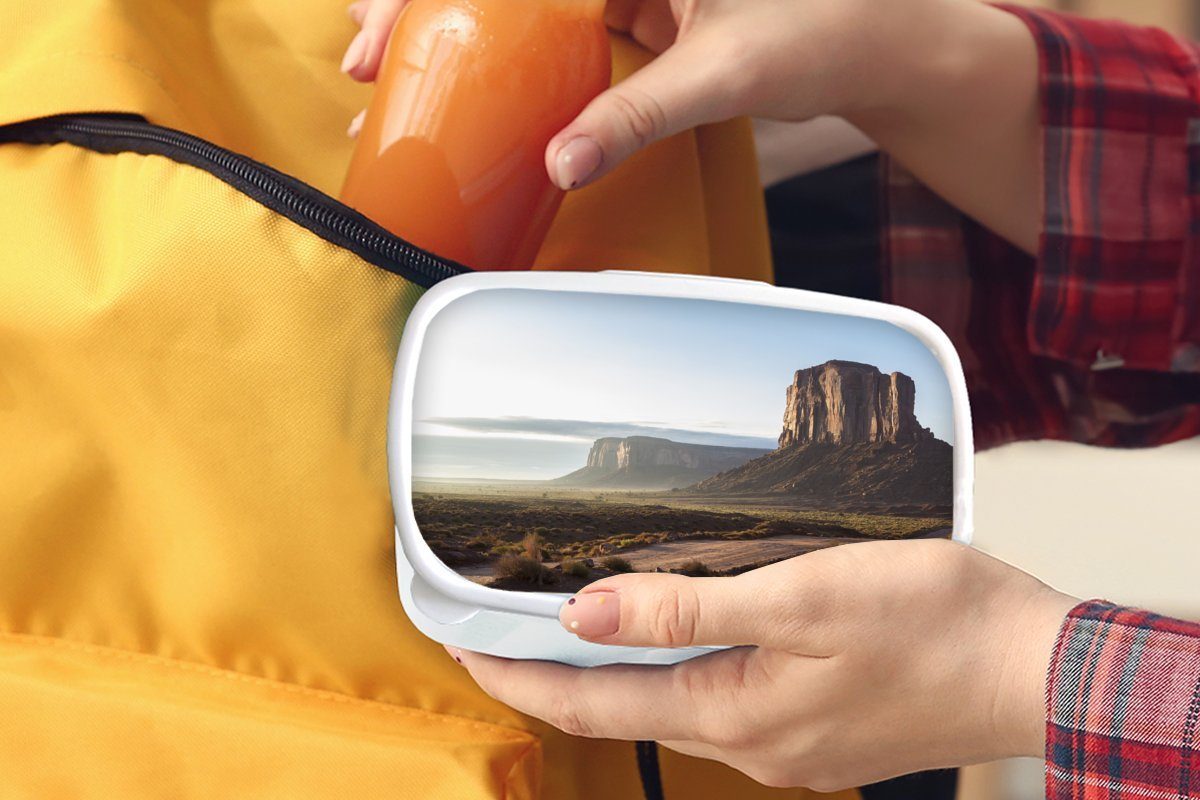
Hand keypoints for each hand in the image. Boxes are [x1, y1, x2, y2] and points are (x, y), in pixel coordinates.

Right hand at [340, 0, 1040, 250]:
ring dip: (456, 41)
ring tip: (392, 84)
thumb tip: (561, 162)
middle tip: (363, 63)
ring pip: (518, 7)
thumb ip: (639, 113)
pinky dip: (508, 64)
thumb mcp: (723, 72)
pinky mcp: (631, 14)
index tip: (383, 28)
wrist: (872, 46)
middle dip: (421, 11)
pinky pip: (552, 35)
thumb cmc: (821, 31)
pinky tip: (470, 97)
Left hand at [449, 540, 1075, 790]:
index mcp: (737, 712)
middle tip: (500, 633)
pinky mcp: (817, 728)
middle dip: (558, 675)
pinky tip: (680, 639)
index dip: (522, 674)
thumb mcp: (804, 597)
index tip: (463, 647)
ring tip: (575, 628)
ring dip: (617, 673)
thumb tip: (587, 614)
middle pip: (625, 709)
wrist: (1034, 667)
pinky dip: (678, 672)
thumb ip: (691, 608)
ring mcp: (787, 743)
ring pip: (674, 706)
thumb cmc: (934, 623)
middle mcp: (752, 742)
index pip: (594, 701)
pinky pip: (722, 702)